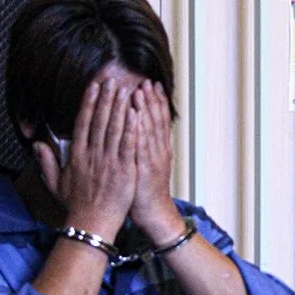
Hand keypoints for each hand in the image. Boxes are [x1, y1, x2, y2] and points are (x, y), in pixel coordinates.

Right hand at [31, 78, 138, 239]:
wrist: (91, 225)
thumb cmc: (76, 207)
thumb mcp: (56, 184)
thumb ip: (47, 163)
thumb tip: (37, 144)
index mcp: (77, 156)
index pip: (83, 122)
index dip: (89, 102)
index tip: (94, 86)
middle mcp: (92, 155)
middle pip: (99, 120)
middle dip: (106, 98)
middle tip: (112, 79)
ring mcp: (108, 162)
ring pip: (114, 129)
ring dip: (120, 108)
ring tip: (125, 89)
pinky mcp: (124, 171)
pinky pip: (128, 146)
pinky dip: (132, 129)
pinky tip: (136, 113)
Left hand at [128, 81, 183, 242]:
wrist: (154, 214)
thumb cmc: (144, 191)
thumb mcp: (148, 167)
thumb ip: (144, 148)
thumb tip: (139, 131)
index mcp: (158, 149)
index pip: (159, 120)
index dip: (156, 102)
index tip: (152, 85)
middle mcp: (158, 151)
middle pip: (156, 120)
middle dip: (152, 99)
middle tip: (147, 80)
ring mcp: (153, 159)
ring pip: (150, 129)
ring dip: (146, 109)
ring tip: (141, 90)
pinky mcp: (145, 168)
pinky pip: (141, 144)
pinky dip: (139, 128)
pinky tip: (135, 114)